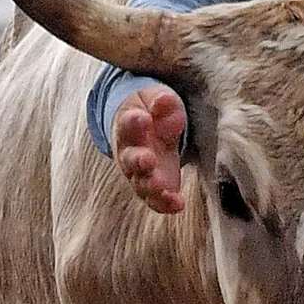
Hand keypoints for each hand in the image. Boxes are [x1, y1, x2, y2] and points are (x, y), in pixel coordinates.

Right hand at [113, 84, 187, 214]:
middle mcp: (129, 152)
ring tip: (160, 187)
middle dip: (138, 160)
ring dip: (150, 186)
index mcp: (127, 126)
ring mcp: (140, 173)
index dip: (133, 122)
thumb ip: (160, 101)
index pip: (127, 124)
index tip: (142, 117)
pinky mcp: (155, 188)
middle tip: (146, 159)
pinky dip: (165, 204)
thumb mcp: (155, 98)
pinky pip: (156, 200)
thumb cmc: (151, 111)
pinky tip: (177, 204)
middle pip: (130, 159)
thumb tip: (165, 101)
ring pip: (141, 183)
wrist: (146, 127)